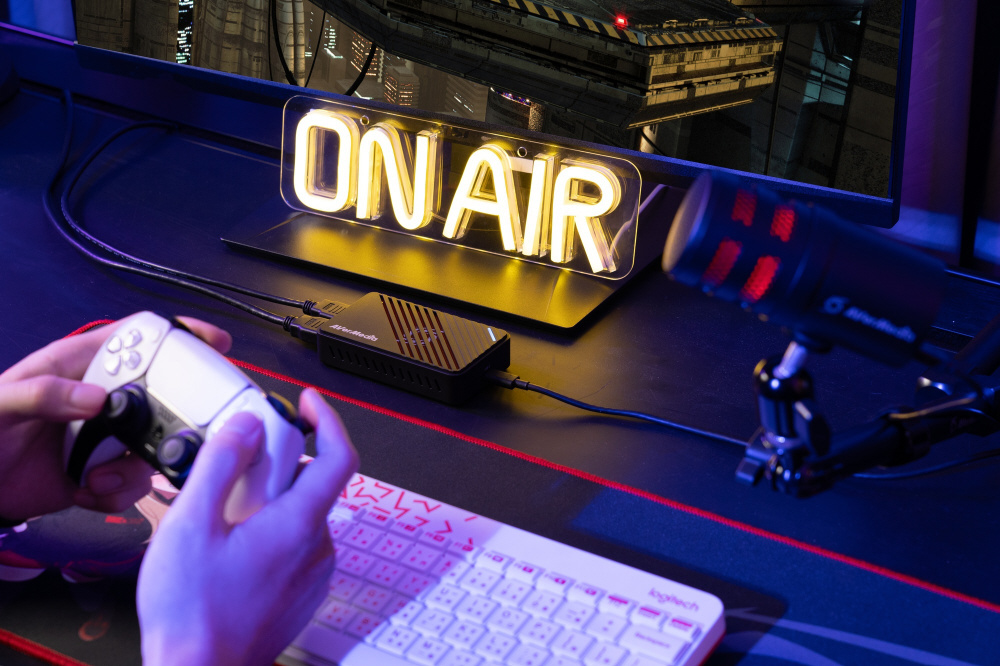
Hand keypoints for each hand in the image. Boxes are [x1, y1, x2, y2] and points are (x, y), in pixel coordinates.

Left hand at [0, 316, 230, 521]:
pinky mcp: (105, 472)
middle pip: (164, 395)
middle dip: (177, 416)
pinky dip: (117, 494)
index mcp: (80, 366)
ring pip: (156, 444)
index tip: (212, 344)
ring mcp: (108, 437)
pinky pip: (134, 482)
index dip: (179, 335)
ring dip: (135, 468)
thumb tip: (96, 398)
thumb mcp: (0, 404)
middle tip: (176, 434)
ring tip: (99, 479)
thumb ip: (41, 393)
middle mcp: (103, 399)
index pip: (138, 337)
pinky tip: (86, 491)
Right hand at [136, 388, 358, 665]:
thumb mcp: (192, 524)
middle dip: (279, 464)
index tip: (306, 403)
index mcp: (299, 523)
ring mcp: (312, 574)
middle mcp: (316, 548)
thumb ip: (221, 464)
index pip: (339, 455)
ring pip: (301, 516)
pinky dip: (270, 530)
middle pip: (313, 483)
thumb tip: (246, 426)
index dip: (327, 420)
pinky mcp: (301, 594)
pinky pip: (295, 546)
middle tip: (238, 462)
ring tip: (222, 511)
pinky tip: (230, 544)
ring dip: (270, 501)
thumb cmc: (193, 612)